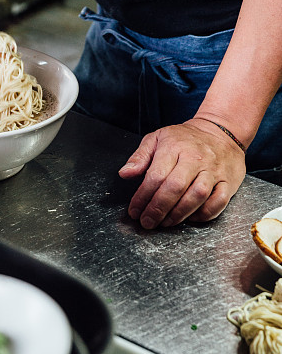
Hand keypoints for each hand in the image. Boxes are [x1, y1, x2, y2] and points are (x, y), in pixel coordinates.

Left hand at [118, 119, 246, 228]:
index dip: (142, 197)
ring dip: (179, 214)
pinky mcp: (229, 181)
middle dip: (158, 209)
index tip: (134, 211)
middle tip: (147, 221)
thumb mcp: (157, 138)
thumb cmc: (184, 138)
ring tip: (165, 222)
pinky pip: (219, 201)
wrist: (220, 131)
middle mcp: (195, 159)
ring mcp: (214, 171)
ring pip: (197, 196)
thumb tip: (125, 174)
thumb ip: (139, 157)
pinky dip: (205, 214)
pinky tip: (191, 218)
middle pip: (175, 188)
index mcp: (174, 147)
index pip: (155, 176)